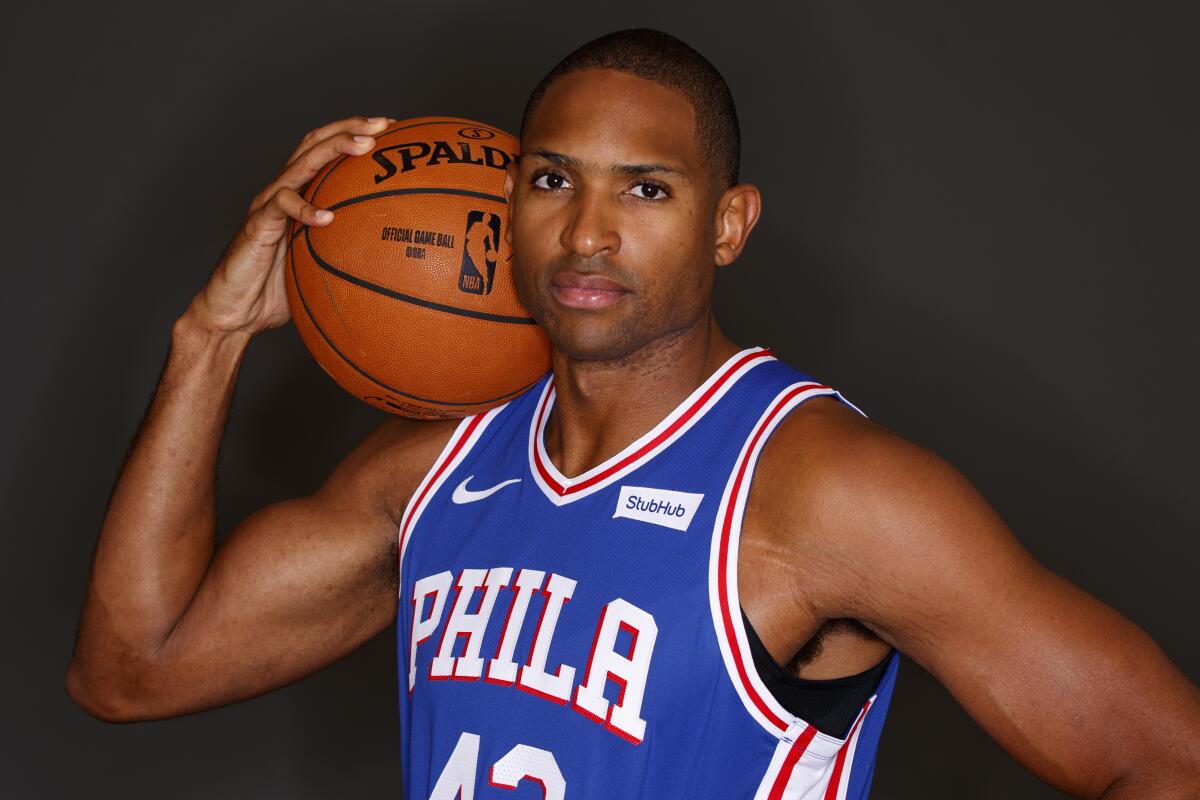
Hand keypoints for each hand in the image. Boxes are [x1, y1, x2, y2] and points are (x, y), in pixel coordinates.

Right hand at [189, 116, 393, 335]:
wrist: (233, 313)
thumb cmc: (277, 293)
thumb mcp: (321, 269)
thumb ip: (347, 256)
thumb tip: (392, 264)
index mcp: (298, 195)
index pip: (325, 151)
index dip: (353, 134)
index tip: (389, 128)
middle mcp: (282, 191)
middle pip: (314, 143)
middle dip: (349, 128)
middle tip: (382, 124)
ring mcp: (267, 205)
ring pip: (300, 165)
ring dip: (333, 150)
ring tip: (364, 147)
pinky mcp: (256, 225)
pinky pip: (281, 208)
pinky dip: (305, 209)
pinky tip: (328, 216)